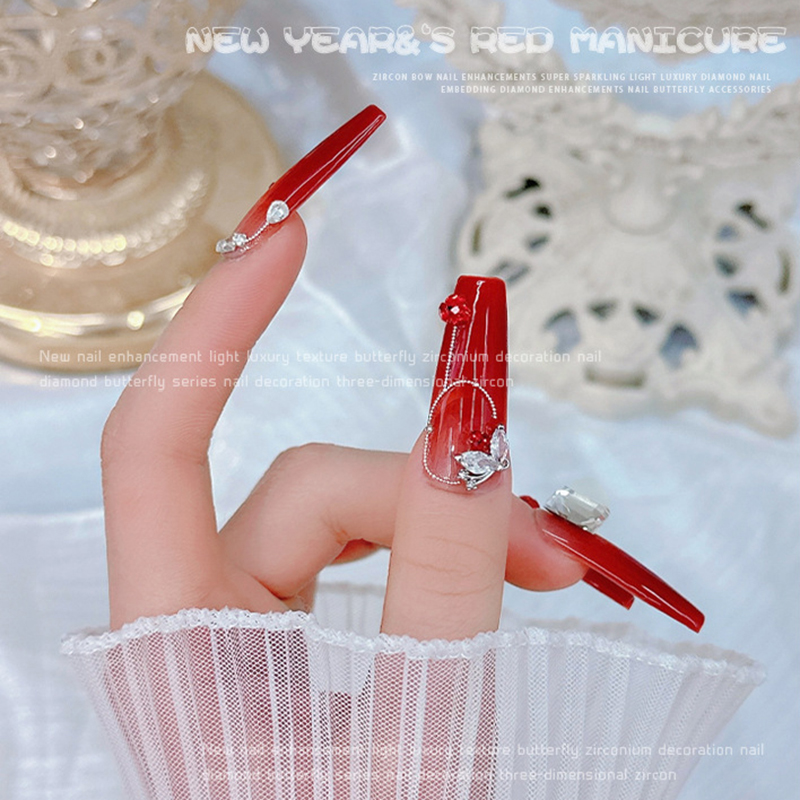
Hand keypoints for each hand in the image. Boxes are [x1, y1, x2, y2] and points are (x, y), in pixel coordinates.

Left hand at [99, 109, 585, 636]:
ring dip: (440, 522)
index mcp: (179, 642)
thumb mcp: (421, 720)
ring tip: (541, 565)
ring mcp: (247, 626)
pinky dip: (427, 549)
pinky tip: (492, 568)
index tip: (287, 237)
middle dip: (425, 498)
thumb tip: (470, 423)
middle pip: (302, 489)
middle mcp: (198, 619)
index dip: (214, 328)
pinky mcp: (293, 635)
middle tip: (543, 548)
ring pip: (337, 515)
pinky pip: (354, 549)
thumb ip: (445, 576)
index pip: (157, 445)